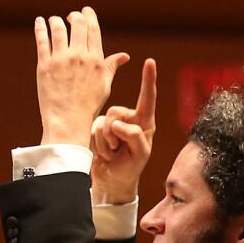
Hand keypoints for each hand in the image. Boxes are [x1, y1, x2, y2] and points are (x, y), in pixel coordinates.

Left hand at [35, 6, 129, 145]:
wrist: (68, 122)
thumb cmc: (88, 106)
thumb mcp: (104, 86)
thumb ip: (111, 67)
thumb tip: (124, 56)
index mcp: (95, 59)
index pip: (93, 29)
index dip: (89, 16)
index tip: (85, 11)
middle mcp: (79, 56)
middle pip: (77, 24)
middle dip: (74, 16)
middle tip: (69, 17)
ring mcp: (61, 60)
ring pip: (58, 29)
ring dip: (56, 20)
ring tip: (54, 20)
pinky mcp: (44, 65)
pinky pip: (41, 40)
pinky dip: (40, 27)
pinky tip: (39, 21)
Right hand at [90, 59, 156, 203]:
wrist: (112, 181)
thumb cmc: (131, 168)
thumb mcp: (140, 155)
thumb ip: (135, 137)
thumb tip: (117, 124)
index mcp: (145, 122)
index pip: (147, 98)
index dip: (148, 80)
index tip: (149, 62)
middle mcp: (129, 118)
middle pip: (116, 113)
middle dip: (114, 134)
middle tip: (119, 150)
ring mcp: (113, 123)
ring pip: (104, 122)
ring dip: (106, 142)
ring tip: (113, 153)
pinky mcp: (99, 128)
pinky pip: (94, 129)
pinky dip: (98, 144)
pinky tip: (104, 153)